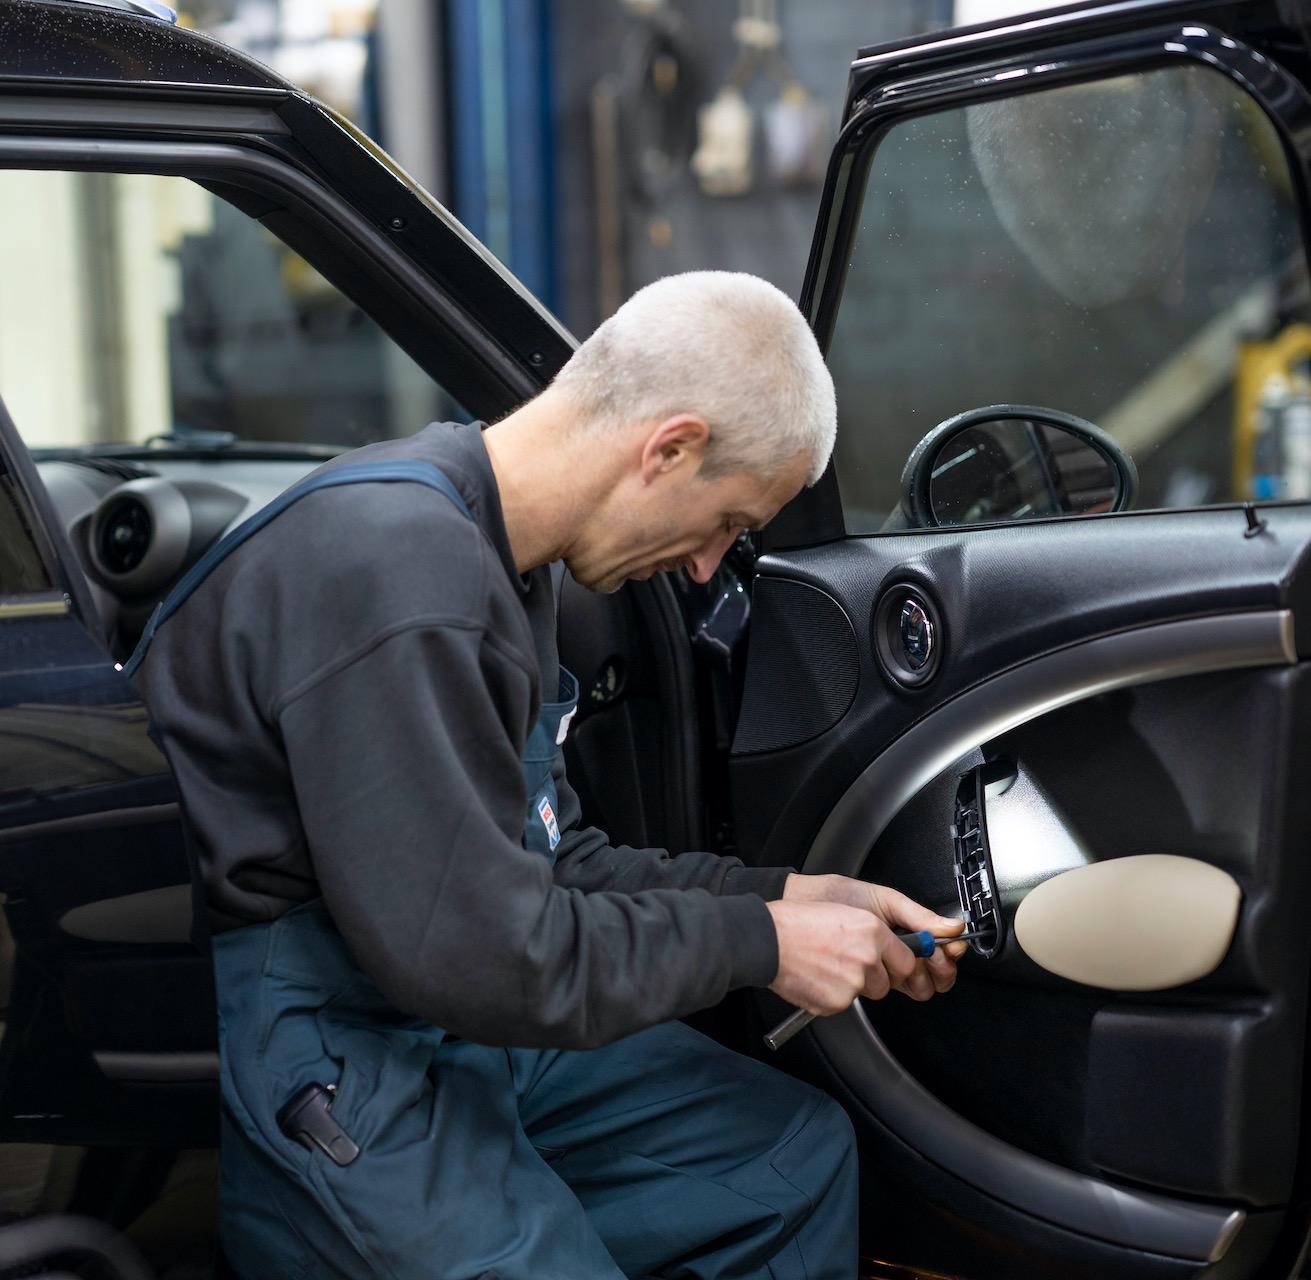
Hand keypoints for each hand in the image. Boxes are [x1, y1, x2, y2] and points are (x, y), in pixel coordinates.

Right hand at [765, 899, 923, 1015]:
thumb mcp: (843, 913)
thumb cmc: (796, 921)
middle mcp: (868, 957)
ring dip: (854, 986)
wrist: (767, 939)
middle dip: (875, 977)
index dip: (896, 963)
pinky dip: (832, 995)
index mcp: (872, 930)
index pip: (907, 959)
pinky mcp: (838, 1002)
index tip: (891, 964)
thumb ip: (870, 932)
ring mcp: (854, 982)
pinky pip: (844, 1003)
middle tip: (848, 964)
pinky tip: (816, 977)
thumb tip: (887, 949)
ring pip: (867, 993)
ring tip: (827, 967)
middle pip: (889, 981)